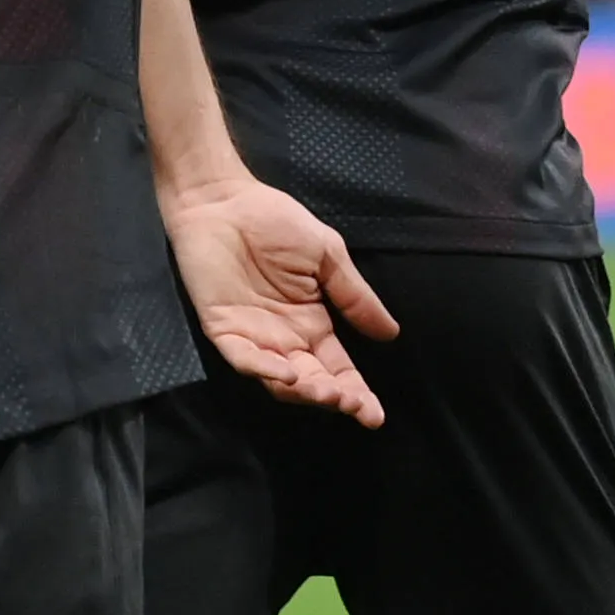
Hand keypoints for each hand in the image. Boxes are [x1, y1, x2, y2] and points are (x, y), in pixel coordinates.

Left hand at [161, 170, 400, 426]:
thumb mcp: (327, 255)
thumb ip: (355, 296)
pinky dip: (265, 370)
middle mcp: (285, 339)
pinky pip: (244, 359)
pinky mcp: (223, 329)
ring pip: (280, 381)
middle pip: (314, 382)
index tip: (376, 415)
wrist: (224, 199)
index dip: (357, 392)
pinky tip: (289, 373)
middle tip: (356, 406)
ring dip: (306, 392)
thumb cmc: (275, 221)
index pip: (338, 368)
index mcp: (312, 323)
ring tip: (331, 394)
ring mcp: (253, 337)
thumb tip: (391, 334)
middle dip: (337, 399)